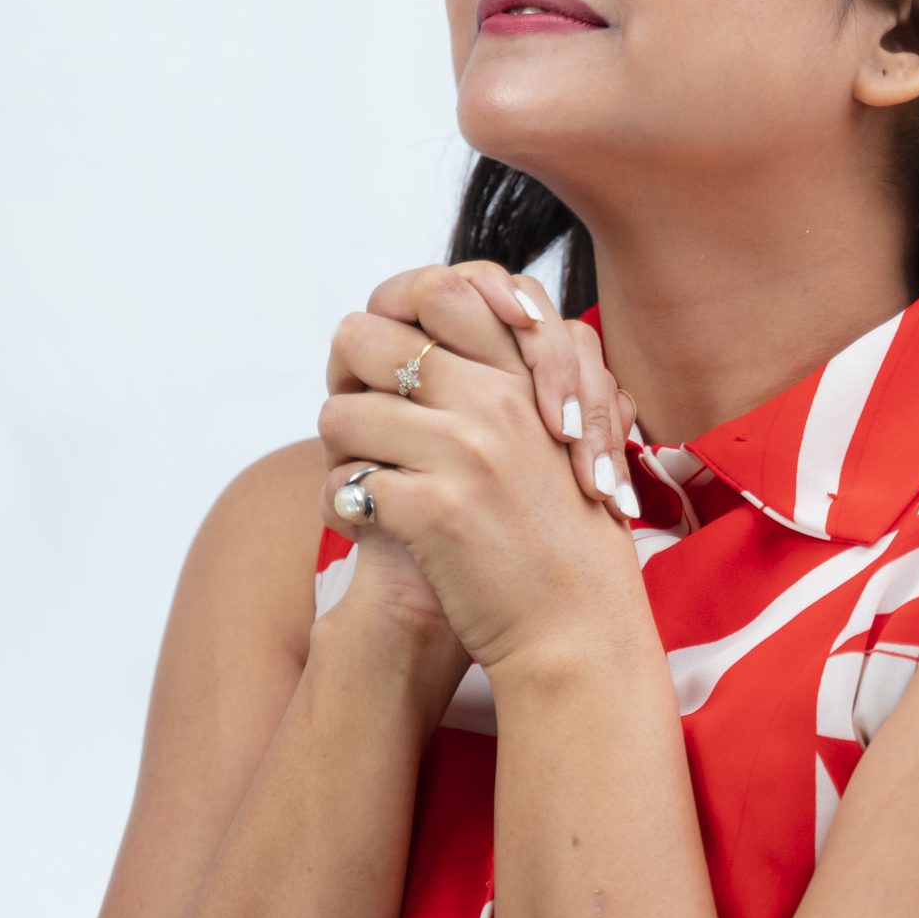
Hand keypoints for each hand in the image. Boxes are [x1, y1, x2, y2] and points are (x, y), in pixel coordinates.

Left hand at [314, 262, 642, 673]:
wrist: (579, 629)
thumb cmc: (560, 535)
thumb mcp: (553, 435)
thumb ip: (505, 378)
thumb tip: (432, 329)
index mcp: (522, 375)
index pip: (437, 288)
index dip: (395, 319)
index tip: (393, 366)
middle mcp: (492, 401)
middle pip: (363, 339)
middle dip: (349, 381)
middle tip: (363, 425)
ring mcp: (462, 453)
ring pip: (340, 414)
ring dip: (341, 452)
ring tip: (367, 482)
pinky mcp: (432, 510)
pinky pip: (342, 486)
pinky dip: (343, 510)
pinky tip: (368, 526)